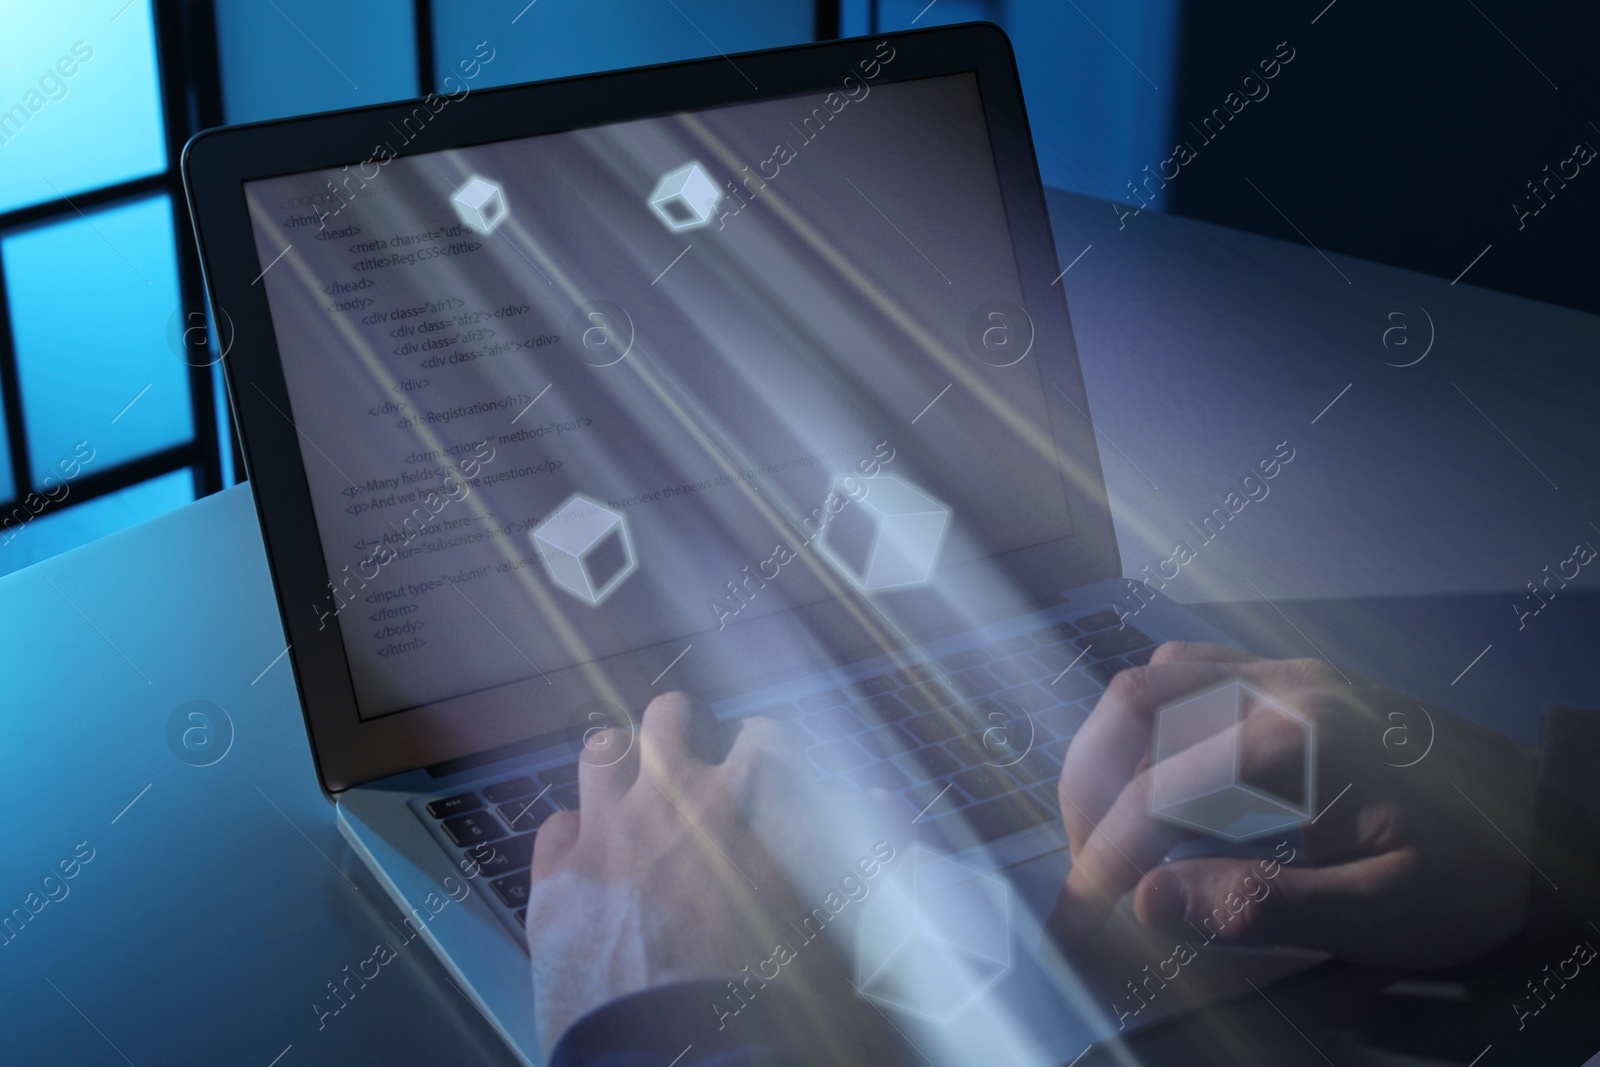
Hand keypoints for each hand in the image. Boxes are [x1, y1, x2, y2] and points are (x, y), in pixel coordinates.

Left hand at [524, 692, 869, 1053]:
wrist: (691, 1065)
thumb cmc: (777, 1004)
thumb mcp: (848, 923)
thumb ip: (866, 849)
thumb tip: (881, 801)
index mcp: (755, 806)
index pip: (763, 735)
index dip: (764, 749)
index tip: (762, 765)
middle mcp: (680, 802)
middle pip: (671, 716)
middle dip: (684, 729)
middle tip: (691, 757)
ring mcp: (612, 833)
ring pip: (603, 751)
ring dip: (621, 767)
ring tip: (631, 794)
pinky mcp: (559, 880)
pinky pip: (557, 823)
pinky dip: (575, 836)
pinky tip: (592, 861)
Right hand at [1050, 642, 1539, 967]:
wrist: (1553, 816)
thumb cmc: (1474, 875)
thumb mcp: (1380, 912)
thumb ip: (1260, 906)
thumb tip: (1146, 904)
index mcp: (1296, 742)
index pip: (1157, 792)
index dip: (1105, 859)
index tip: (1082, 919)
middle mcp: (1278, 685)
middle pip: (1135, 709)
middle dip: (1091, 793)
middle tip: (1094, 870)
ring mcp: (1284, 669)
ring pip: (1154, 677)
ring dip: (1112, 750)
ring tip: (1115, 827)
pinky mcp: (1293, 672)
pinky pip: (1190, 666)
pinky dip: (1147, 717)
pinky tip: (1156, 769)